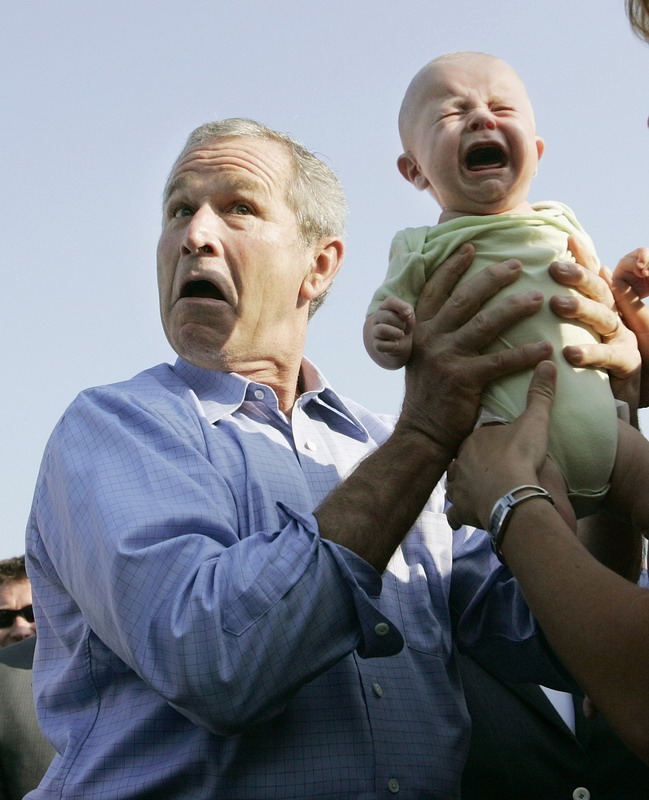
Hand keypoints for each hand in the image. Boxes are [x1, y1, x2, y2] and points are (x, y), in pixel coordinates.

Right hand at [371, 297, 414, 364]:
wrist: (402, 342)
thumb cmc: (405, 324)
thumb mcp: (409, 314)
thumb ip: (408, 310)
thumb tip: (407, 313)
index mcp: (385, 307)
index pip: (390, 301)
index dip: (400, 307)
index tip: (409, 314)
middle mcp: (378, 318)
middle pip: (385, 316)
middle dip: (399, 322)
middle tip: (404, 327)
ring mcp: (376, 332)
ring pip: (380, 330)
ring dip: (394, 333)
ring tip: (401, 335)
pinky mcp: (377, 345)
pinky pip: (380, 345)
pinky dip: (391, 345)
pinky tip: (396, 344)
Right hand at [398, 244, 550, 458]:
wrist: (422, 432)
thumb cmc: (428, 395)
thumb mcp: (421, 358)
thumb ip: (434, 334)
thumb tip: (454, 312)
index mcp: (419, 330)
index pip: (436, 290)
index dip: (453, 267)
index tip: (471, 246)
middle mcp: (430, 338)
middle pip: (465, 298)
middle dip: (493, 277)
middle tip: (518, 265)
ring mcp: (446, 358)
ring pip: (486, 323)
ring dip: (515, 308)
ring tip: (539, 299)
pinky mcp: (463, 379)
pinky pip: (500, 361)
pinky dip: (525, 354)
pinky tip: (545, 348)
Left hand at [446, 361, 559, 529]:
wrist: (512, 493)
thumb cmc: (521, 456)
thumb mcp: (534, 422)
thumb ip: (540, 394)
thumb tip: (548, 362)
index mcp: (473, 439)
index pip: (476, 438)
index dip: (484, 443)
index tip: (494, 447)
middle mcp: (459, 462)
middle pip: (462, 461)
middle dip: (469, 465)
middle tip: (484, 471)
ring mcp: (458, 487)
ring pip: (454, 486)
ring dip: (462, 490)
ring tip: (474, 493)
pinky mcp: (460, 511)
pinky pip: (455, 515)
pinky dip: (459, 517)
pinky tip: (465, 519)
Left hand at [549, 235, 641, 412]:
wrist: (626, 400)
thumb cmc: (600, 364)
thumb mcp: (586, 333)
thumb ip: (583, 306)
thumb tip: (579, 274)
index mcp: (604, 306)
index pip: (595, 277)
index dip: (584, 258)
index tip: (567, 239)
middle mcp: (616, 318)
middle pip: (600, 291)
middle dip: (579, 277)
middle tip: (553, 268)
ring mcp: (624, 340)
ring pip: (605, 318)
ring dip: (581, 308)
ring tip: (555, 303)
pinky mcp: (628, 365)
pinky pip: (610, 357)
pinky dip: (591, 353)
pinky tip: (570, 352)